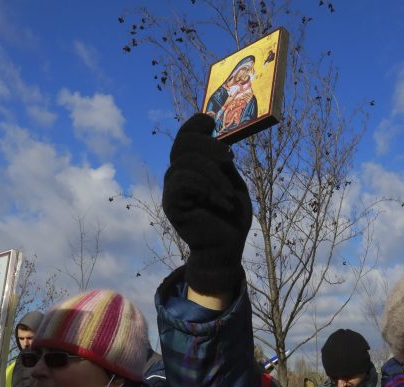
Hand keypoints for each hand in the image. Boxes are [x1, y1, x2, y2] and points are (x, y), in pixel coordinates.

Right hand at [162, 113, 251, 294]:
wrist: (227, 247)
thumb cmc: (231, 216)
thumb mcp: (232, 180)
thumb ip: (221, 159)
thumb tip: (217, 133)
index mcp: (192, 167)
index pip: (185, 137)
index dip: (195, 124)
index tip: (210, 122)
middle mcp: (177, 175)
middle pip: (184, 143)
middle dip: (209, 145)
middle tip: (230, 159)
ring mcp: (172, 189)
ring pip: (187, 161)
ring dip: (214, 175)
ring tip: (229, 196)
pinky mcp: (171, 204)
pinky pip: (184, 181)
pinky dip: (207, 188)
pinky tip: (221, 203)